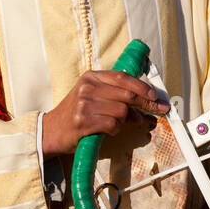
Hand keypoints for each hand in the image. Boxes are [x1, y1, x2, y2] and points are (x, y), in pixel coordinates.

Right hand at [42, 71, 168, 156]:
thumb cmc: (76, 114)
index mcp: (91, 77)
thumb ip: (114, 92)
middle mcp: (87, 88)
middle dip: (147, 104)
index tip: (155, 96)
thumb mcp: (91, 95)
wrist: (50, 131)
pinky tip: (108, 130)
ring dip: (128, 120)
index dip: (143, 87)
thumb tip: (146, 98)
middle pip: (127, 95)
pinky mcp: (83, 122)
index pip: (123, 77)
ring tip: (122, 124)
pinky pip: (112, 124)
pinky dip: (115, 129)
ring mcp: (84, 105)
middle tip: (159, 111)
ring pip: (122, 111)